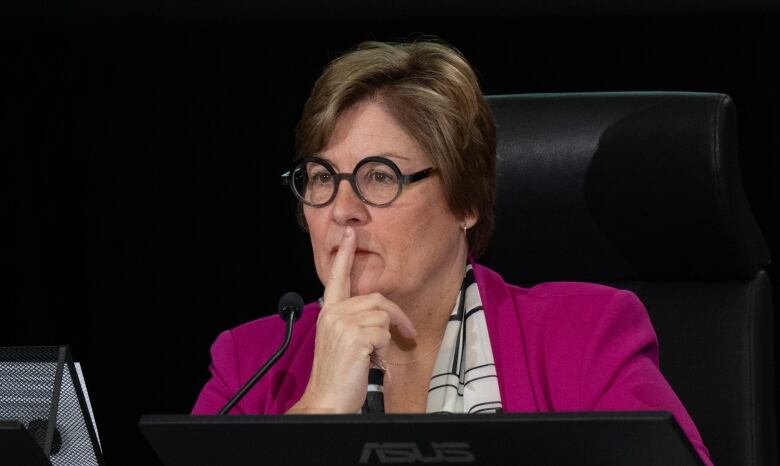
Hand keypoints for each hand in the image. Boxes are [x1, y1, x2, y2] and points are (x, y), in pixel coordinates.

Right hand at [287, 226, 416, 413]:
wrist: (327, 400)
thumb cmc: (338, 375)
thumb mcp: (341, 341)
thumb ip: (352, 321)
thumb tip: (379, 314)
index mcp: (328, 313)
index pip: (337, 278)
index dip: (345, 255)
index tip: (351, 235)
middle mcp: (333, 314)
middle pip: (376, 299)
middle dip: (397, 316)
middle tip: (409, 334)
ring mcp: (343, 324)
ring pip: (383, 317)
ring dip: (387, 339)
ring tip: (374, 356)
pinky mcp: (355, 336)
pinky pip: (384, 333)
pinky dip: (385, 350)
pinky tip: (370, 361)